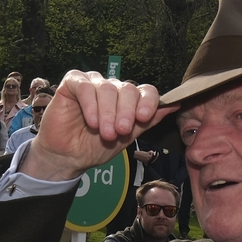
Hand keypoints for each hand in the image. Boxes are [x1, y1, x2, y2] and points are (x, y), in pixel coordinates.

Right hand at [21, 70, 177, 180]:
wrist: (67, 157)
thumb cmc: (94, 147)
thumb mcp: (126, 138)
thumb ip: (147, 122)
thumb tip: (173, 106)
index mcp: (127, 99)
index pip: (145, 91)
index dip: (148, 102)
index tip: (143, 118)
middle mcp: (112, 88)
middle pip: (128, 89)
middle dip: (126, 112)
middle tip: (120, 132)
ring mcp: (92, 83)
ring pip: (108, 89)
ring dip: (108, 113)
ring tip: (105, 133)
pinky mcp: (72, 83)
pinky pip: (86, 87)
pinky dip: (91, 105)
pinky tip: (91, 122)